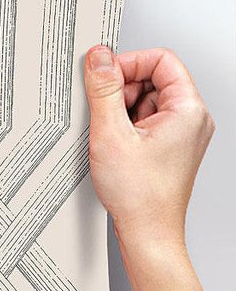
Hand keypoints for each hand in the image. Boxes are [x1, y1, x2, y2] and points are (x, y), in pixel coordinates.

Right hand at [83, 44, 214, 250]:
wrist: (147, 233)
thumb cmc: (139, 195)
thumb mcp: (111, 134)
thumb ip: (104, 90)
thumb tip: (99, 58)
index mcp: (188, 109)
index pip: (161, 60)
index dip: (128, 63)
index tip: (103, 75)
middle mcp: (191, 119)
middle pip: (153, 80)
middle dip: (122, 91)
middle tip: (103, 113)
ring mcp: (182, 135)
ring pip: (147, 102)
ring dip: (121, 112)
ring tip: (111, 138)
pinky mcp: (169, 148)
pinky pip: (146, 122)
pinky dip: (125, 129)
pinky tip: (115, 148)